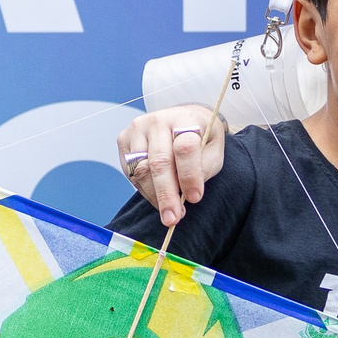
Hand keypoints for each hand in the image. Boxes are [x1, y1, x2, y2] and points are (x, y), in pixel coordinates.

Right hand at [116, 106, 226, 227]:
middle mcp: (158, 121)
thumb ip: (203, 170)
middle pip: (159, 162)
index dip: (189, 176)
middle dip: (166, 195)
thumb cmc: (201, 139)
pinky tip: (156, 194)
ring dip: (155, 196)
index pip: (185, 148)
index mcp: (185, 118)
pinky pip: (131, 172)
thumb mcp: (213, 151)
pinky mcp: (124, 139)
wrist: (183, 119)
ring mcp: (138, 129)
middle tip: (172, 218)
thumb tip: (187, 194)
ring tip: (169, 210)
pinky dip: (144, 189)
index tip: (194, 198)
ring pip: (142, 170)